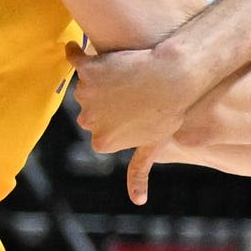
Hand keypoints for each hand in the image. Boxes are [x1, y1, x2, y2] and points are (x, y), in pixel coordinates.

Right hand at [69, 40, 211, 163]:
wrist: (175, 79)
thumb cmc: (169, 114)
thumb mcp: (153, 145)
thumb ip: (139, 171)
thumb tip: (138, 201)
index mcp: (102, 142)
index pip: (100, 129)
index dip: (115, 117)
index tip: (132, 109)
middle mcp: (88, 120)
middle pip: (90, 109)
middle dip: (104, 100)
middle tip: (130, 91)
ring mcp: (85, 94)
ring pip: (85, 85)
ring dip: (98, 78)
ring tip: (124, 73)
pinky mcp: (86, 69)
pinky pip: (74, 59)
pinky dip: (76, 53)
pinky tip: (79, 49)